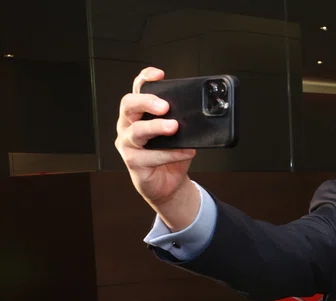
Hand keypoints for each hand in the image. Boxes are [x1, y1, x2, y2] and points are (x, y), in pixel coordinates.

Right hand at [114, 67, 199, 229]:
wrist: (168, 185)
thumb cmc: (171, 155)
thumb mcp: (179, 134)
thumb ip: (183, 121)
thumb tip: (202, 112)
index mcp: (138, 113)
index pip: (137, 89)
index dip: (145, 78)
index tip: (159, 75)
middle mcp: (127, 125)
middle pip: (129, 105)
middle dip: (147, 101)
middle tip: (165, 105)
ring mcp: (127, 143)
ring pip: (137, 131)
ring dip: (157, 127)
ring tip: (174, 127)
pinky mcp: (133, 162)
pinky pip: (152, 156)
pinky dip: (172, 154)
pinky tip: (187, 151)